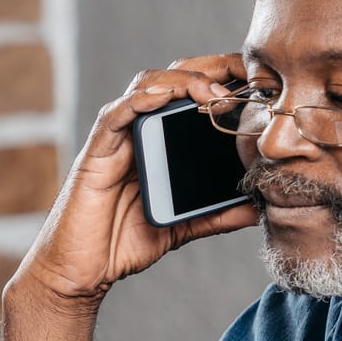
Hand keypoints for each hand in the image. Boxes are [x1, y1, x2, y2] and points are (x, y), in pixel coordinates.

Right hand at [15, 54, 260, 305]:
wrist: (80, 272)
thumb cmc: (121, 244)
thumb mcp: (182, 227)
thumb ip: (215, 214)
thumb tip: (257, 208)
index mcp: (161, 142)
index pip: (194, 95)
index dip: (226, 80)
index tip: (261, 83)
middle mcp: (139, 131)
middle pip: (175, 78)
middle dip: (213, 68)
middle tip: (249, 75)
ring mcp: (117, 138)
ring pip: (148, 86)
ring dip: (184, 81)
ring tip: (216, 93)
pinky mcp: (97, 152)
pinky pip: (116, 114)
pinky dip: (140, 99)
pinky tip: (164, 97)